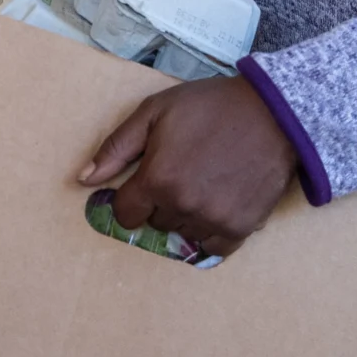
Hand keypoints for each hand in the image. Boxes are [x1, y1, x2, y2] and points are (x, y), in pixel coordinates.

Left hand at [79, 76, 298, 255]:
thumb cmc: (210, 107)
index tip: (145, 184)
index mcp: (157, 179)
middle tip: (183, 172)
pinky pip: (213, 248)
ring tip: (204, 183)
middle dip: (161, 202)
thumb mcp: (155, 112)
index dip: (131, 197)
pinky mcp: (241, 228)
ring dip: (187, 215)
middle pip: (156, 222)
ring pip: (183, 233)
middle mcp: (182, 206)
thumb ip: (117, 147)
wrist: (273, 112)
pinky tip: (217, 207)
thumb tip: (84, 179)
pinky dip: (211, 233)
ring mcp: (213, 220)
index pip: (126, 213)